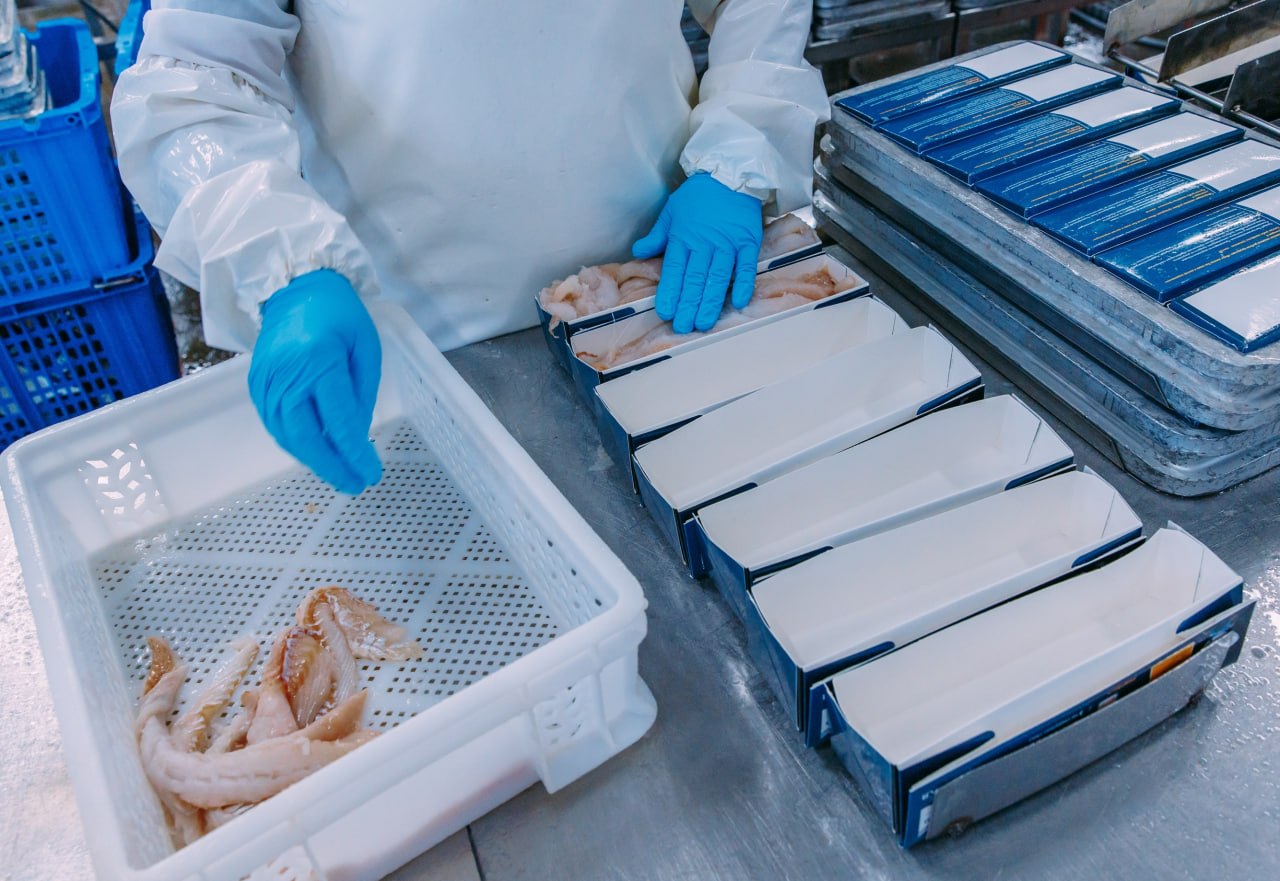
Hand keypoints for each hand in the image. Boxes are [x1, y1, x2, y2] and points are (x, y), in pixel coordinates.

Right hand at [248, 269, 382, 494]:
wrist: (294, 286)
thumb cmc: (338, 314)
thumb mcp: (365, 348)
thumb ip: (362, 394)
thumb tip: (356, 437)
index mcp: (320, 360)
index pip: (339, 421)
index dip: (354, 453)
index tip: (370, 473)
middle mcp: (287, 375)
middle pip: (306, 436)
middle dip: (331, 466)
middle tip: (353, 484)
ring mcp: (266, 381)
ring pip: (287, 435)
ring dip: (313, 460)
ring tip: (338, 473)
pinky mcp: (256, 384)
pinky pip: (275, 424)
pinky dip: (295, 443)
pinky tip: (315, 452)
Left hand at [633, 172, 762, 332]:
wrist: (730, 173)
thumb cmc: (698, 195)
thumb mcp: (671, 211)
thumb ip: (657, 236)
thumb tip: (638, 252)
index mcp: (683, 237)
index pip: (674, 270)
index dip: (670, 292)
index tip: (666, 312)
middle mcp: (704, 244)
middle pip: (695, 280)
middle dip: (688, 305)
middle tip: (684, 327)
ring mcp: (727, 244)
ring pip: (717, 278)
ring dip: (711, 302)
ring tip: (704, 323)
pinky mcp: (747, 242)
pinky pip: (745, 267)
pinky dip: (743, 285)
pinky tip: (739, 302)